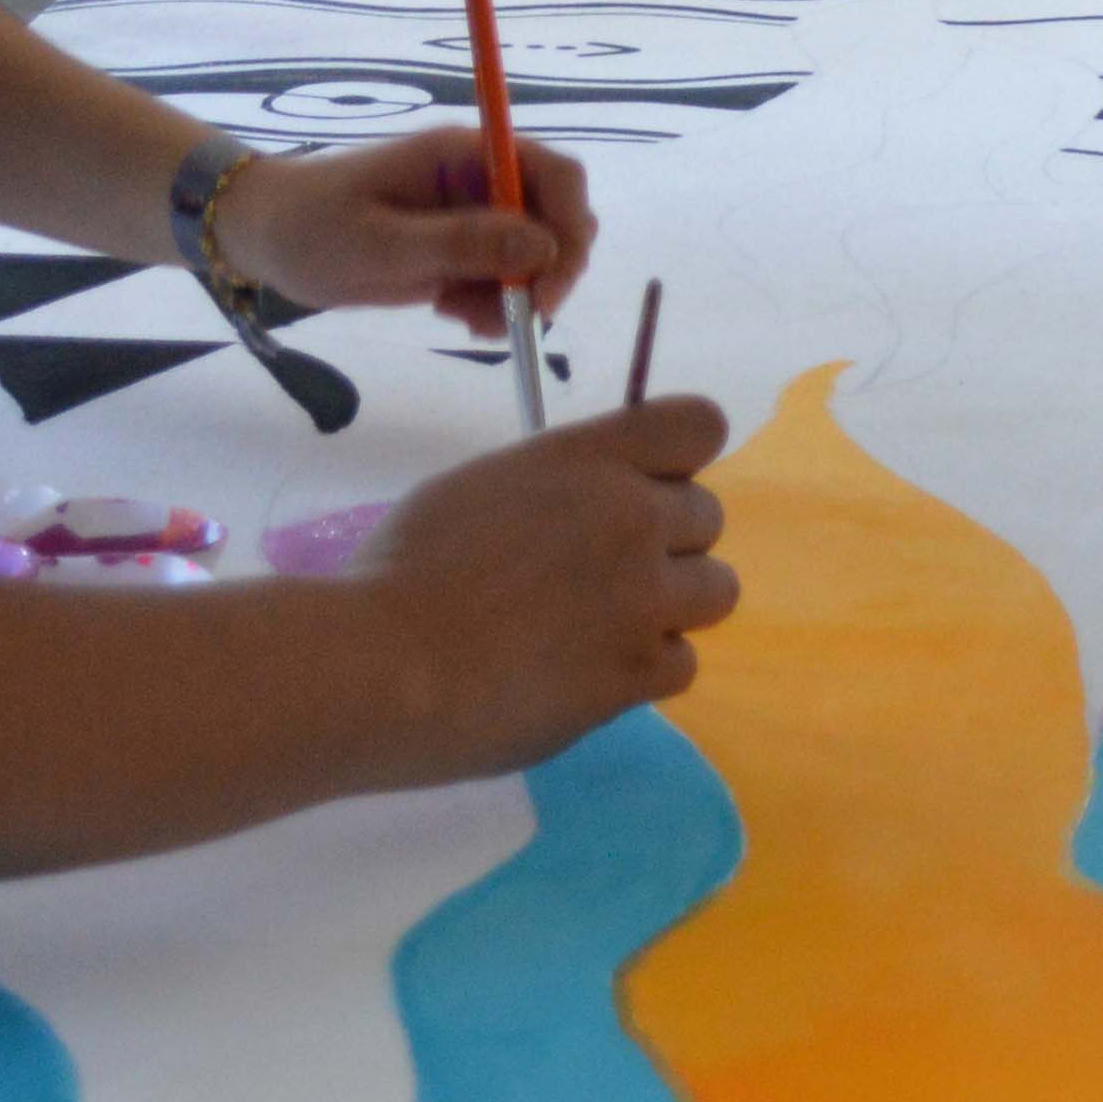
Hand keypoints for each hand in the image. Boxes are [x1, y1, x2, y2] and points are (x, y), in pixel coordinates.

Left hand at [213, 126, 596, 332]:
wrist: (263, 240)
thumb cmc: (311, 228)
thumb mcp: (382, 244)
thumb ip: (462, 244)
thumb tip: (545, 248)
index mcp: (464, 156)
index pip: (555, 174)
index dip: (568, 226)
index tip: (547, 287)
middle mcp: (479, 180)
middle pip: (556, 218)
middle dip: (548, 272)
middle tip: (516, 319)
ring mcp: (471, 216)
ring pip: (535, 257)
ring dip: (518, 297)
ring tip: (466, 320)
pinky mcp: (459, 251)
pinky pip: (505, 279)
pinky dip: (494, 305)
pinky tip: (454, 316)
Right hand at [352, 395, 742, 768]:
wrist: (384, 666)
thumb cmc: (402, 569)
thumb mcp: (483, 488)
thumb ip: (556, 489)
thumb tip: (584, 514)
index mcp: (588, 459)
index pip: (699, 426)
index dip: (678, 459)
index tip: (641, 485)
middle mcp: (632, 518)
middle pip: (708, 516)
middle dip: (665, 541)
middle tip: (598, 574)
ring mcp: (645, 600)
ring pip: (718, 591)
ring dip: (672, 605)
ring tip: (605, 627)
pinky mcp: (639, 674)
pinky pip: (683, 663)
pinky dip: (644, 671)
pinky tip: (588, 675)